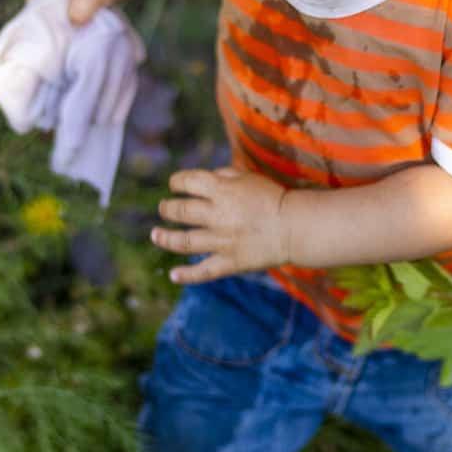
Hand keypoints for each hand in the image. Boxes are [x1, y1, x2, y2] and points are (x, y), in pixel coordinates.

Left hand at [152, 167, 290, 283]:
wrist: (295, 227)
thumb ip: (225, 176)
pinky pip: (203, 271)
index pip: (188, 182)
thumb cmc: (273, 198)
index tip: (174, 185)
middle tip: (163, 209)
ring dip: (165, 238)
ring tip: (155, 235)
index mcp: (222, 191)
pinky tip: (173, 274)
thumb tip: (205, 178)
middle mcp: (218, 215)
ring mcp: (222, 241)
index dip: (176, 182)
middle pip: (180, 211)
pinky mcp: (230, 262)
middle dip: (167, 209)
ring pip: (184, 242)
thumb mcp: (249, 178)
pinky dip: (186, 275)